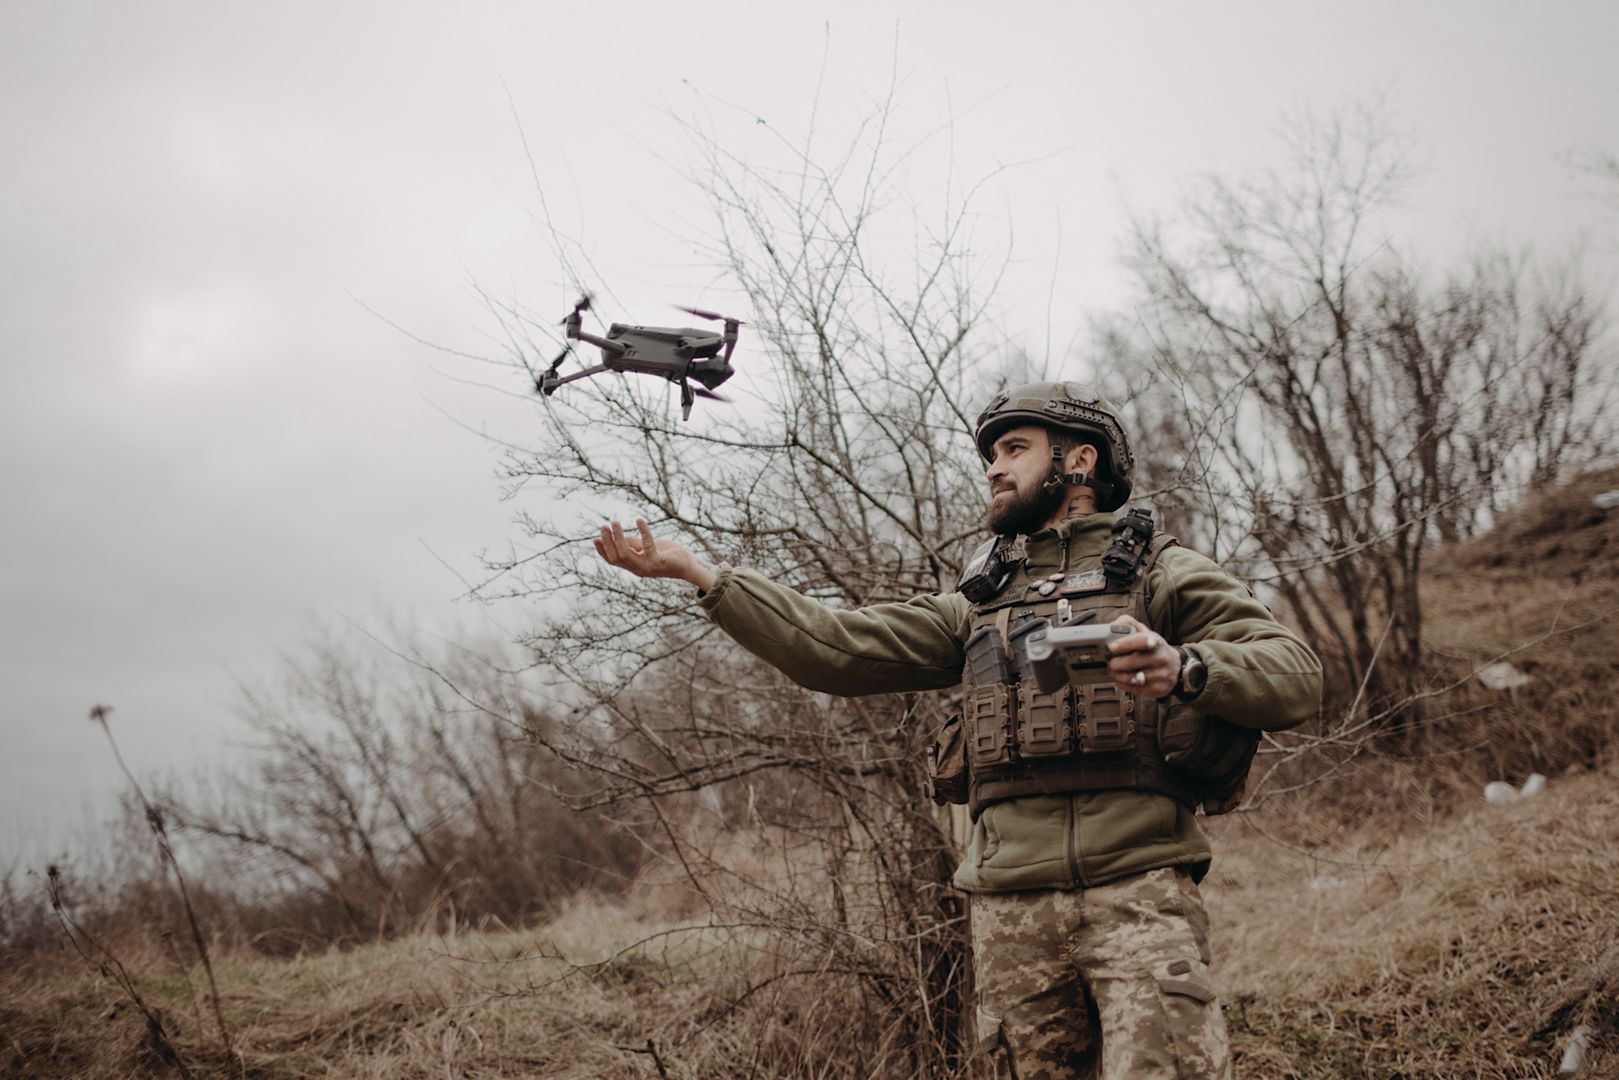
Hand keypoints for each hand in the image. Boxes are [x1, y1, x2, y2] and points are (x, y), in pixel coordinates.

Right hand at [594, 518, 717, 590]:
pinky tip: (639, 520)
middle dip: (608, 541)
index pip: (613, 561)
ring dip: (619, 537)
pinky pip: (647, 545)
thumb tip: (618, 536)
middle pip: (616, 557)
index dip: (602, 551)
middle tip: (604, 526)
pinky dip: (643, 531)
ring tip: (615, 522)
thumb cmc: (668, 555)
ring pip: (626, 553)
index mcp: (633, 566)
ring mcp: (647, 567)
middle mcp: (638, 569)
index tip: (594, 539)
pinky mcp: (658, 562)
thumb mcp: (647, 548)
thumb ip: (634, 544)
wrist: (688, 566)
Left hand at [1106, 614, 1179, 697]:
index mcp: (1156, 641)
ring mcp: (1162, 674)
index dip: (1125, 643)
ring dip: (1117, 675)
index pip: (1141, 640)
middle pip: (1133, 662)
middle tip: (1110, 662)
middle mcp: (1161, 658)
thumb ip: (1128, 624)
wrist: (1175, 666)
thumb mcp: (1144, 632)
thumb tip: (1113, 626)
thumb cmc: (1153, 648)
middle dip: (1116, 663)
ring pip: (1132, 678)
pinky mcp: (1159, 689)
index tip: (1111, 647)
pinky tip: (1122, 680)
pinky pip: (1135, 689)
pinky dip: (1124, 685)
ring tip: (1114, 672)